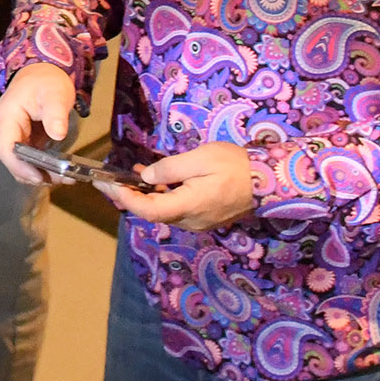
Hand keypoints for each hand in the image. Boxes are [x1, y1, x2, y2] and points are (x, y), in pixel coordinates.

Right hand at [0, 64, 77, 185]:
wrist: (43, 71)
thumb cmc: (47, 80)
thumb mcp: (55, 93)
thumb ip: (55, 113)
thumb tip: (58, 134)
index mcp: (7, 117)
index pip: (5, 148)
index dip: (18, 166)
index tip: (38, 176)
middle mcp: (5, 130)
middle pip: (11, 160)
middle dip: (33, 174)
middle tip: (60, 179)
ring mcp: (14, 136)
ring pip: (20, 163)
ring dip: (40, 174)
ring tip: (65, 178)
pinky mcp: (24, 141)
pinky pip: (29, 159)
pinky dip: (43, 168)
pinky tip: (60, 172)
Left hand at [109, 140, 254, 231]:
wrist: (270, 181)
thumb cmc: (235, 166)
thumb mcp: (200, 158)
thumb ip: (170, 168)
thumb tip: (147, 175)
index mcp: (187, 207)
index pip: (147, 210)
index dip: (125, 198)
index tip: (109, 184)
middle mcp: (190, 221)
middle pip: (153, 213)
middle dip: (130, 196)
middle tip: (111, 180)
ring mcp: (199, 222)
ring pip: (164, 212)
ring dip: (146, 195)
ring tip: (132, 174)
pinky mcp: (205, 217)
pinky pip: (177, 209)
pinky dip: (162, 195)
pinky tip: (158, 179)